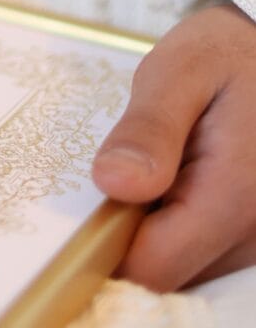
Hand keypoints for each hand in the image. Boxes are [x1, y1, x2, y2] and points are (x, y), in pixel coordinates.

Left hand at [92, 2, 255, 290]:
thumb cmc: (227, 55)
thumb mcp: (181, 71)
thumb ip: (149, 129)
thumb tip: (114, 183)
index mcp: (233, 197)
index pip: (154, 265)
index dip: (108, 243)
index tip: (88, 200)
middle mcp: (254, 233)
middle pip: (168, 272)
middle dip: (130, 232)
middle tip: (122, 169)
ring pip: (186, 265)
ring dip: (156, 227)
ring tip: (155, 166)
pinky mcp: (254, 235)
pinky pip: (204, 250)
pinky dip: (179, 222)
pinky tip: (175, 176)